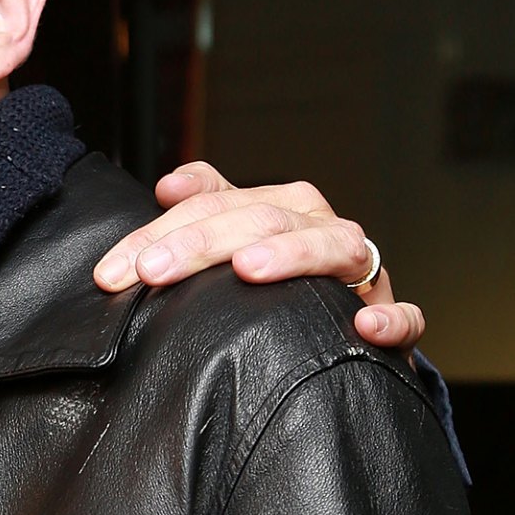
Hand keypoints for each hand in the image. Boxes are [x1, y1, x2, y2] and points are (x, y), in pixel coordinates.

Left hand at [93, 162, 424, 351]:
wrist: (338, 331)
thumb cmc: (277, 282)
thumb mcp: (234, 240)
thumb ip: (203, 209)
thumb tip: (166, 184)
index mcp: (276, 207)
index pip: (212, 207)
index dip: (158, 234)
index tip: (112, 272)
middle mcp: (317, 227)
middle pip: (260, 219)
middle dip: (200, 243)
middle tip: (150, 273)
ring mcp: (358, 270)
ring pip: (332, 246)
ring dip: (292, 254)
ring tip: (248, 270)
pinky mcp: (388, 315)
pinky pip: (402, 315)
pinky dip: (390, 318)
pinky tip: (363, 326)